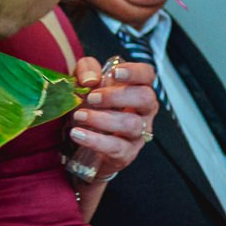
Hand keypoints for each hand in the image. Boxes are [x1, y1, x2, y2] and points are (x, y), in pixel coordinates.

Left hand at [68, 56, 157, 178]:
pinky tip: (78, 134)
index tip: (115, 73)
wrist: (78, 149)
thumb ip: (86, 72)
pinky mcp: (126, 154)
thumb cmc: (88, 110)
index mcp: (136, 89)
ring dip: (103, 119)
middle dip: (117, 96)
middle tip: (92, 98)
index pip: (147, 75)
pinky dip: (96, 140)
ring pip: (131, 124)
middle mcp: (144, 111)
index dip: (135, 72)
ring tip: (79, 116)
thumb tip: (90, 79)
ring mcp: (138, 134)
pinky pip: (116, 147)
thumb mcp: (83, 84)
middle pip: (145, 98)